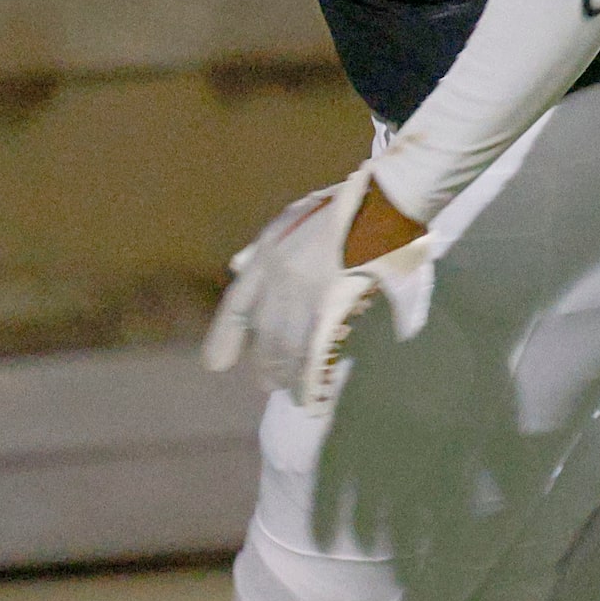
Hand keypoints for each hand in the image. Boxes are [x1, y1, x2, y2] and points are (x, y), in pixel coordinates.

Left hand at [202, 165, 436, 414]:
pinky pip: (312, 356)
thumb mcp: (294, 217)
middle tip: (268, 380)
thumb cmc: (345, 209)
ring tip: (290, 388)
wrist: (383, 205)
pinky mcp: (332, 310)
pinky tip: (308, 395)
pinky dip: (308, 380)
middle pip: (264, 335)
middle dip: (265, 362)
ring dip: (286, 374)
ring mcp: (304, 296)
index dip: (224, 337)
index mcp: (268, 254)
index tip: (217, 363)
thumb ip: (266, 247)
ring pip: (286, 350)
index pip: (237, 305)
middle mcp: (278, 279)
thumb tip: (239, 267)